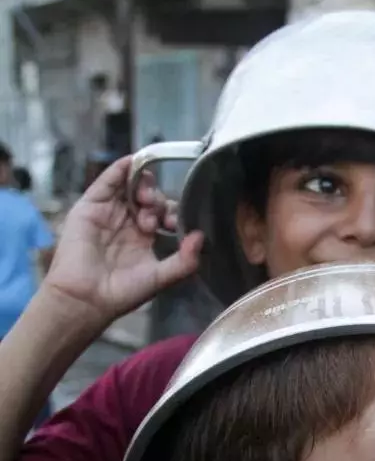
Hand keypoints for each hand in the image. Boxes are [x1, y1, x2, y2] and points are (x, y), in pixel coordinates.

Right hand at [43, 157, 202, 326]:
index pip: (164, 214)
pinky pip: (107, 182)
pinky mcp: (90, 207)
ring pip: (130, 187)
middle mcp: (127, 223)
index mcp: (144, 238)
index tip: (175, 223)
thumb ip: (185, 261)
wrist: (86, 298)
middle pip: (149, 198)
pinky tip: (133, 162)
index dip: (173, 213)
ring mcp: (108, 213)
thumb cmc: (122, 293)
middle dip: (159, 200)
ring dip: (144, 184)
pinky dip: (120, 169)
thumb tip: (201, 237)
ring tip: (147, 197)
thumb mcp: (161, 277)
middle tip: (157, 214)